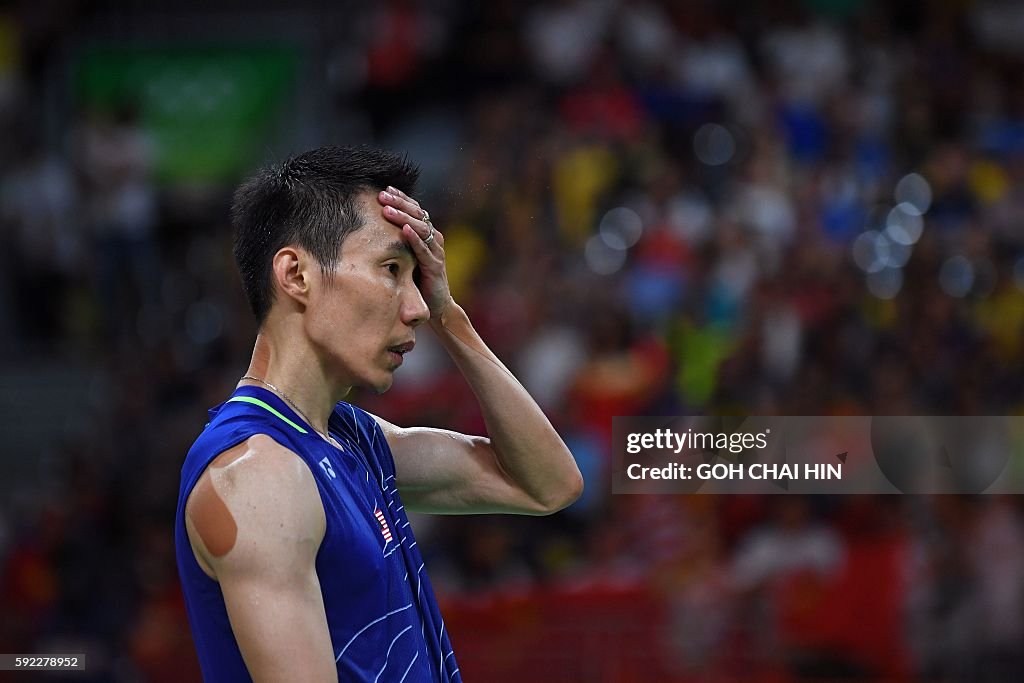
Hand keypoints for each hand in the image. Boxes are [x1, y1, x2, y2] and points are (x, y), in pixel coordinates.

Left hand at [378, 187, 452, 321]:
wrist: (436, 305)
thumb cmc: (418, 280)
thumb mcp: (405, 257)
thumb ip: (395, 243)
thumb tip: (369, 229)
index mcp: (426, 235)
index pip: (414, 210)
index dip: (401, 198)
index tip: (384, 189)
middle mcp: (433, 239)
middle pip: (417, 214)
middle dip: (399, 203)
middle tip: (382, 194)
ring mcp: (436, 252)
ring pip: (421, 228)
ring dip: (404, 217)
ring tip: (388, 209)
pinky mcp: (436, 266)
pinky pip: (425, 250)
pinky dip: (415, 239)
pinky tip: (405, 230)